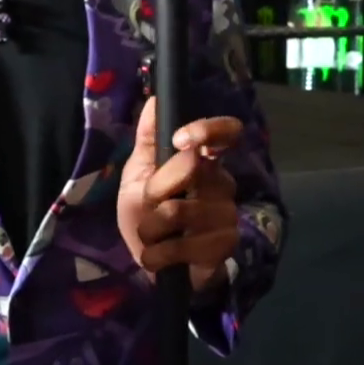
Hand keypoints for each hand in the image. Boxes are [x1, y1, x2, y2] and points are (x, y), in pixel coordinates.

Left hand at [118, 96, 241, 293]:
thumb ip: (146, 139)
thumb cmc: (145, 214)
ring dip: (150, 229)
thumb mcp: (136, 175)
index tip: (180, 139)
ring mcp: (227, 215)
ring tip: (152, 238)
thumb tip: (154, 100)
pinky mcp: (224, 246)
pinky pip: (184, 245)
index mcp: (203, 161)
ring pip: (179, 209)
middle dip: (154, 192)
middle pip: (189, 170)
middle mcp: (222, 183)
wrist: (153, 264)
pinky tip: (159, 258)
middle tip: (148, 209)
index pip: (226, 133)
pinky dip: (158, 254)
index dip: (209, 129)